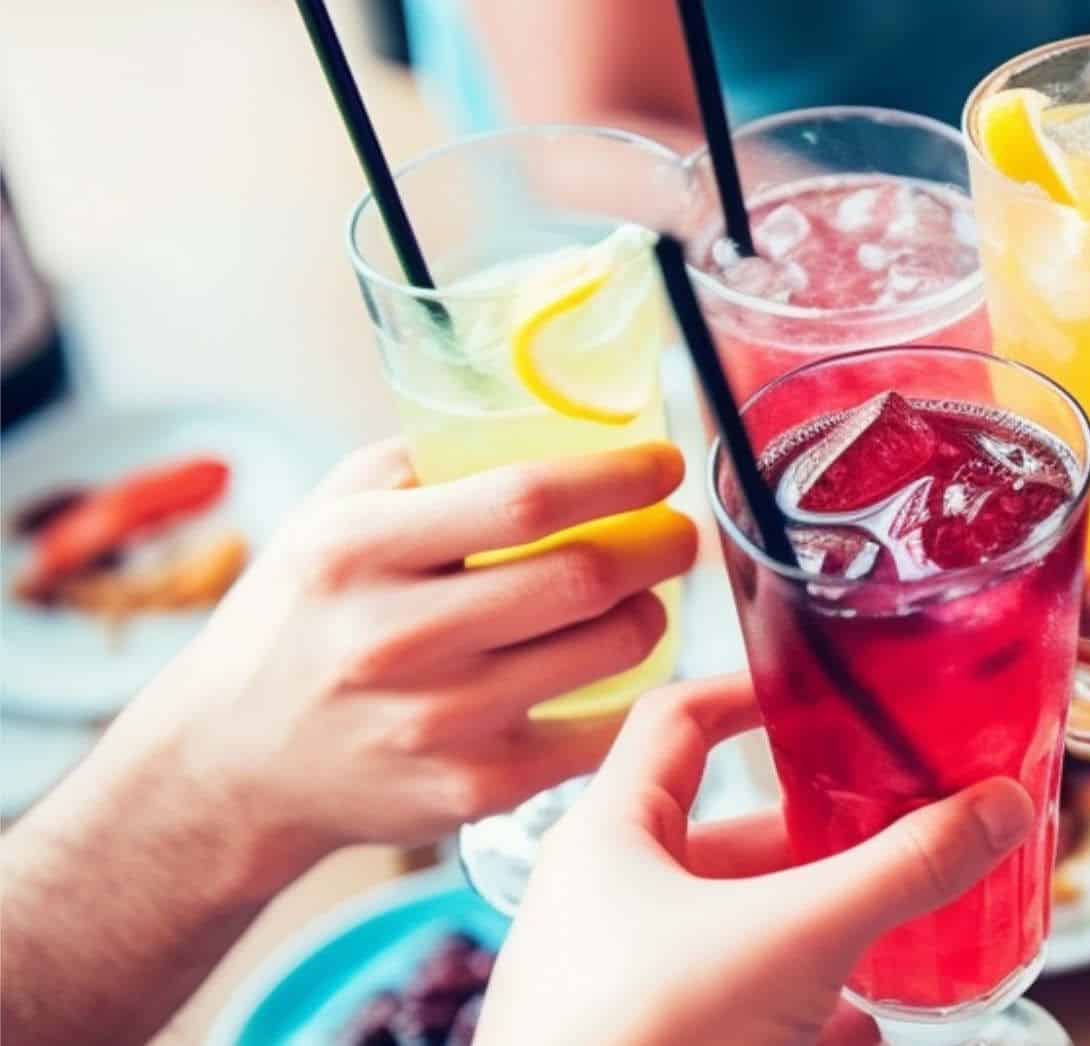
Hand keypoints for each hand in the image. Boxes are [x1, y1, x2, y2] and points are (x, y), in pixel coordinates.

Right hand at [110, 438, 696, 881]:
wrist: (235, 766)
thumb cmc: (301, 620)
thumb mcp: (327, 519)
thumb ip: (424, 465)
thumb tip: (551, 427)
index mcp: (356, 551)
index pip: (525, 499)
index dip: (617, 478)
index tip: (663, 467)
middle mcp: (395, 637)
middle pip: (585, 577)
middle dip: (659, 546)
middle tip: (675, 534)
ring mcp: (439, 721)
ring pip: (608, 651)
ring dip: (651, 614)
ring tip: (643, 597)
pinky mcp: (475, 787)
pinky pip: (601, 730)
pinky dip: (632, 694)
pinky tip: (622, 669)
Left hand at [478, 674, 1033, 1045]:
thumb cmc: (634, 1039)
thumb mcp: (795, 939)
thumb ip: (903, 869)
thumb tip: (997, 806)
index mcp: (611, 835)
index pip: (682, 717)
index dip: (761, 692)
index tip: (833, 692)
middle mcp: (604, 901)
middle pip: (732, 838)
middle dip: (825, 841)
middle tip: (901, 828)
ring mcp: (618, 981)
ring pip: (740, 933)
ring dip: (821, 933)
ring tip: (900, 932)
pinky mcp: (643, 1042)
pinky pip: (733, 1008)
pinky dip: (800, 1010)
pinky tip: (859, 1027)